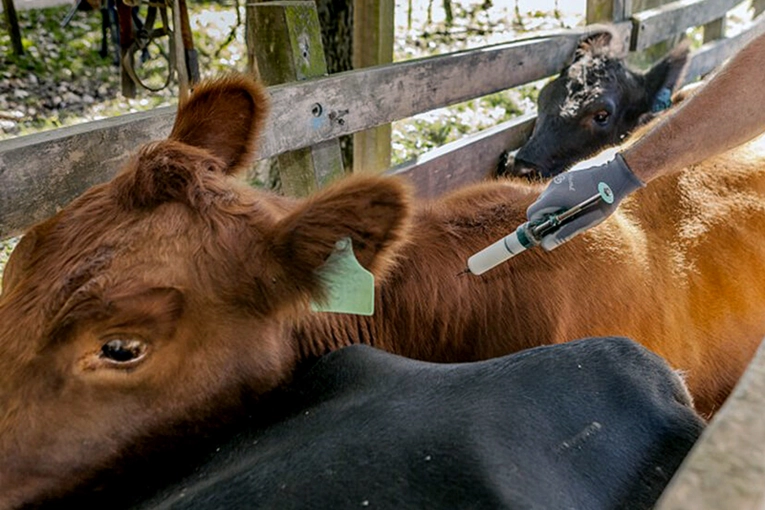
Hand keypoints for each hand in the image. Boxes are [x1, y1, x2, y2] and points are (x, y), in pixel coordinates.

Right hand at [526, 154, 643, 249]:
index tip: (547, 229)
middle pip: (539, 206)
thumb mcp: (584, 221)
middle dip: (547, 217)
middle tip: (564, 222)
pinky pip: (555, 191)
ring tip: (573, 212)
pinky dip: (560, 199)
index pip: (531, 213)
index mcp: (554, 197)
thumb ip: (564, 233)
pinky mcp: (565, 176)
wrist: (616, 175)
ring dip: (554, 208)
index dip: (536, 224)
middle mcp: (552, 186)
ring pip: (547, 199)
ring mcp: (558, 180)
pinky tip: (577, 201)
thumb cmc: (602, 201)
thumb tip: (546, 245)